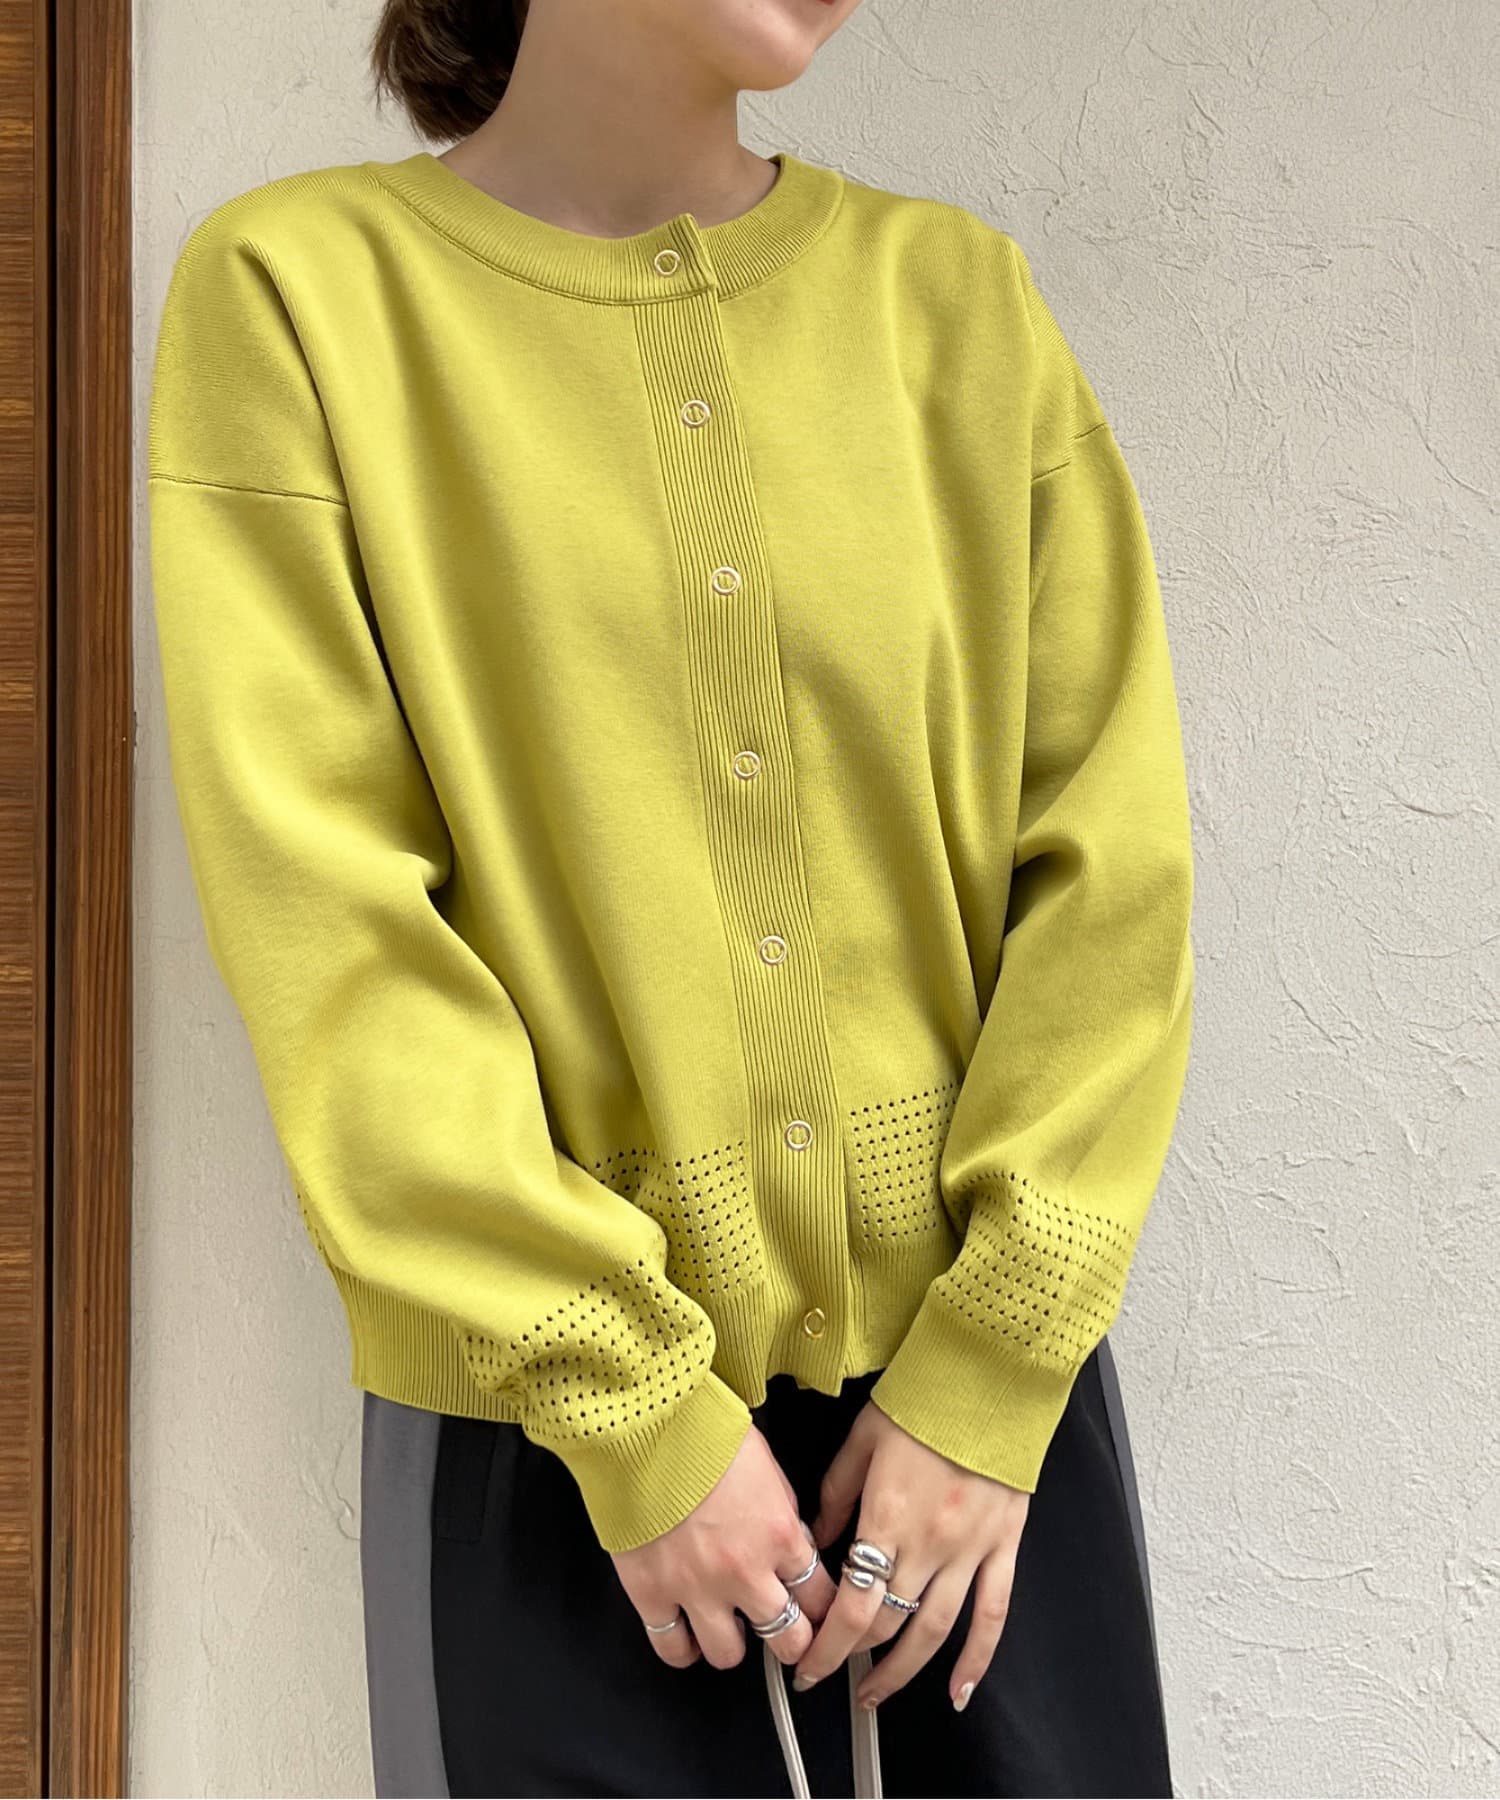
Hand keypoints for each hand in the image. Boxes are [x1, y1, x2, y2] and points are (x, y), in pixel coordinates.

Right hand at [610, 1423, 838, 1672]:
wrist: (645, 1424)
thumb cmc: (702, 1431)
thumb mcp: (767, 1465)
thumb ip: (783, 1512)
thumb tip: (790, 1543)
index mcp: (779, 1535)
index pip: (822, 1597)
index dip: (824, 1610)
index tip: (819, 1614)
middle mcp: (745, 1571)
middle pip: (789, 1639)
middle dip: (792, 1640)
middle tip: (784, 1633)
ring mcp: (697, 1588)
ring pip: (729, 1656)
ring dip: (733, 1645)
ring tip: (728, 1628)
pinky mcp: (652, 1593)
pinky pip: (673, 1649)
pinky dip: (682, 1649)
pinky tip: (686, 1635)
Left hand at [792, 1401, 1028, 1710]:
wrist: (988, 1376)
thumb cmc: (924, 1399)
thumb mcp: (861, 1440)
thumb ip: (835, 1494)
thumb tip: (818, 1537)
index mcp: (887, 1515)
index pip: (852, 1605)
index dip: (826, 1647)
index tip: (808, 1664)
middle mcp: (929, 1542)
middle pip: (887, 1624)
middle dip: (853, 1659)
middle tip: (831, 1673)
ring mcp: (970, 1549)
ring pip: (934, 1632)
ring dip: (903, 1672)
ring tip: (877, 1693)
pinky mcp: (1004, 1546)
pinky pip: (993, 1615)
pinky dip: (977, 1660)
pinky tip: (958, 1689)